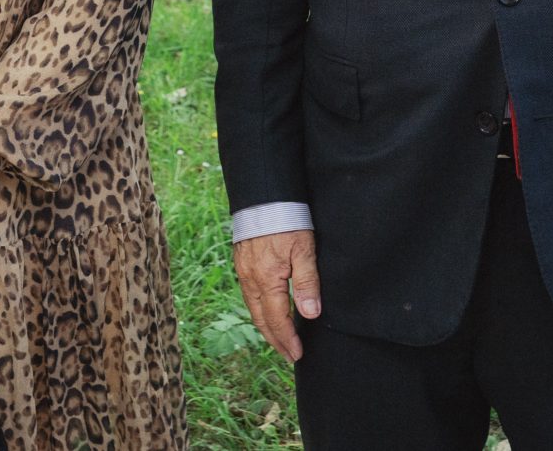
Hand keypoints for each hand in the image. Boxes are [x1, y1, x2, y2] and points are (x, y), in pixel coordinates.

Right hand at [233, 228, 319, 362]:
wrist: (263, 196)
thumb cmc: (286, 220)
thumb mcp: (304, 251)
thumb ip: (307, 283)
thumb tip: (310, 314)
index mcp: (267, 279)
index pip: (277, 319)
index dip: (287, 339)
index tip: (297, 354)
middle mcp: (250, 279)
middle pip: (261, 319)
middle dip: (275, 340)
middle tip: (288, 355)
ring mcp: (243, 271)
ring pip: (253, 308)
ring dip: (266, 327)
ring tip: (279, 340)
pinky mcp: (242, 263)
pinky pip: (248, 295)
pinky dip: (259, 310)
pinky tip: (267, 312)